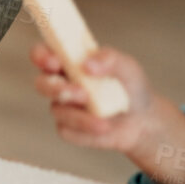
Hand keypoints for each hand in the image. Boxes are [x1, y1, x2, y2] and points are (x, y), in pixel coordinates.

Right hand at [32, 44, 184, 183]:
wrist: (143, 120)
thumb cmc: (131, 87)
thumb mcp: (127, 67)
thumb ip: (109, 59)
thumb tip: (87, 65)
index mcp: (68, 61)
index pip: (42, 53)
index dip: (41, 55)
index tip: (54, 61)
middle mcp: (60, 83)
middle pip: (41, 84)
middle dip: (56, 88)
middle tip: (80, 93)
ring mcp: (63, 107)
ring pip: (57, 110)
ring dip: (78, 115)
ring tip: (103, 118)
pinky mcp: (68, 128)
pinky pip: (67, 130)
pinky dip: (86, 129)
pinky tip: (104, 127)